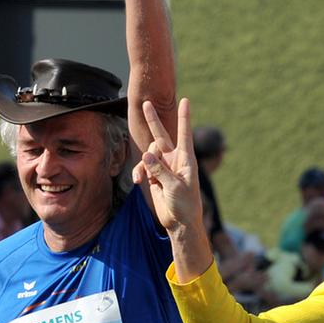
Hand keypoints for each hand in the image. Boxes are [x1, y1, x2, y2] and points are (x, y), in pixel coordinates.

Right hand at [135, 99, 203, 233]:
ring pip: (148, 154)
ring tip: (144, 177)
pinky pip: (143, 167)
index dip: (183, 117)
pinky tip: (138, 181)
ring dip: (144, 163)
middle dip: (153, 120)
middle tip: (146, 103)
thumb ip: (160, 170)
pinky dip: (139, 172)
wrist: (179, 222)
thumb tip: (145, 154)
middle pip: (162, 136)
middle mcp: (175, 160)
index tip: (185, 100)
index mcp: (186, 159)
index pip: (184, 134)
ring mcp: (163, 167)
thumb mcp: (174, 186)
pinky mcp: (155, 176)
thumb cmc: (184, 204)